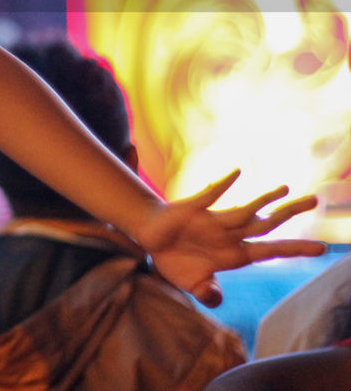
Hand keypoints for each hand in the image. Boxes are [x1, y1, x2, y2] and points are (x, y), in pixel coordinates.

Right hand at [132, 170, 324, 306]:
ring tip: (286, 189)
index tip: (322, 248)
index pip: (270, 250)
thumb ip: (206, 292)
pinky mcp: (192, 209)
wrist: (148, 238)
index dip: (295, 248)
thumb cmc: (173, 260)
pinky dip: (223, 185)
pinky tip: (237, 173)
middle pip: (266, 224)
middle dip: (289, 213)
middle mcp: (228, 234)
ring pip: (244, 210)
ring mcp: (212, 220)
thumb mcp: (191, 283)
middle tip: (315, 200)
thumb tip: (215, 298)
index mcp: (233, 254)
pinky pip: (210, 196)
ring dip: (265, 200)